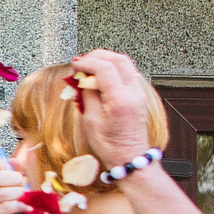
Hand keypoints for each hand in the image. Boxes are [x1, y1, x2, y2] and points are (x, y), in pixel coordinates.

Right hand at [0, 152, 24, 213]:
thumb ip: (6, 173)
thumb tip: (20, 157)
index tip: (6, 167)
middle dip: (14, 179)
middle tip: (24, 185)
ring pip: (0, 192)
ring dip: (19, 193)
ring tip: (26, 197)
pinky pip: (4, 207)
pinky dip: (19, 206)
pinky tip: (25, 208)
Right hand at [65, 49, 158, 169]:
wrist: (130, 156)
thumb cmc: (110, 145)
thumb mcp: (91, 120)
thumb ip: (87, 95)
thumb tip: (82, 79)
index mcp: (120, 100)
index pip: (104, 68)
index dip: (87, 62)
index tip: (75, 65)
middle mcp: (133, 93)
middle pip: (118, 59)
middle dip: (97, 56)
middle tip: (81, 62)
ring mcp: (138, 92)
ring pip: (124, 63)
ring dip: (106, 60)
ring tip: (90, 68)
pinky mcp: (138, 94)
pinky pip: (127, 72)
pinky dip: (112, 68)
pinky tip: (100, 76)